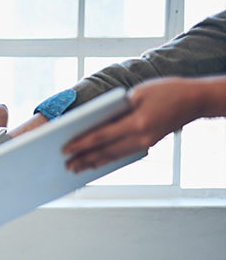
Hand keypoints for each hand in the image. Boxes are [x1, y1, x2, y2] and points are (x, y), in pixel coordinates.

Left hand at [63, 77, 207, 172]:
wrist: (195, 100)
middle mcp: (141, 137)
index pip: (101, 136)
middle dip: (83, 159)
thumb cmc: (166, 90)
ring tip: (76, 168)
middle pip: (105, 151)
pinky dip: (107, 159)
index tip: (65, 149)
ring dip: (93, 163)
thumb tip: (92, 122)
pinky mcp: (147, 143)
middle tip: (65, 166)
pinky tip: (96, 163)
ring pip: (113, 156)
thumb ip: (115, 109)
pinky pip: (122, 154)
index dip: (81, 143)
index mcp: (137, 123)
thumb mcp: (138, 93)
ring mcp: (145, 143)